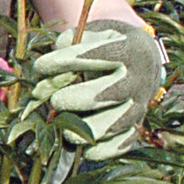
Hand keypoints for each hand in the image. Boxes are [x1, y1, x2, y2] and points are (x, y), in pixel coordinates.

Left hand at [28, 20, 164, 160]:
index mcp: (130, 50)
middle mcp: (138, 79)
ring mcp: (139, 104)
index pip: (99, 54)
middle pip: (108, 94)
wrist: (143, 59)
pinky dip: (104, 151)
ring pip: (116, 123)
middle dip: (75, 99)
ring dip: (86, 129)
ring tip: (64, 130)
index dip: (67, 61)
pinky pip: (124, 143)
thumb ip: (72, 41)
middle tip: (55, 101)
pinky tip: (84, 151)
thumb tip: (51, 65)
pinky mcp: (137, 124)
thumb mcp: (95, 32)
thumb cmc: (108, 43)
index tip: (40, 66)